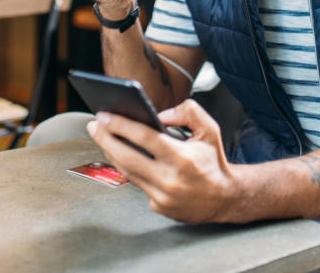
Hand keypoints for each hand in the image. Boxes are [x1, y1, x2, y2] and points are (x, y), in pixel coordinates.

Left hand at [86, 99, 240, 222]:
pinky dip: (128, 168)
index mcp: (183, 158)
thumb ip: (188, 112)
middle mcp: (171, 180)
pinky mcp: (158, 207)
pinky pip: (137, 183)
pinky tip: (120, 155)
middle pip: (127, 157)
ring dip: (111, 152)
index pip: (144, 138)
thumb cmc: (214, 160)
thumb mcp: (210, 129)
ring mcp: (163, 196)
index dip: (121, 125)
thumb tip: (159, 115)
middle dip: (105, 139)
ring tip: (101, 136)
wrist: (226, 198)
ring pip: (127, 172)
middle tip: (94, 125)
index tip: (103, 115)